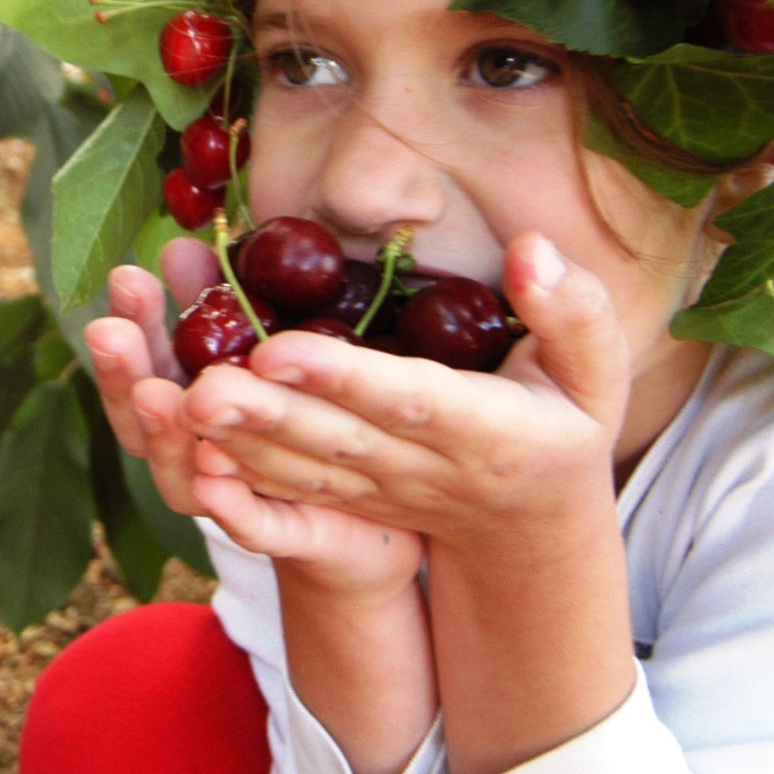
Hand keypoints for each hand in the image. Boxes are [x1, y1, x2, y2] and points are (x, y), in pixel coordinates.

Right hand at [85, 238, 423, 593]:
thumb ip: (224, 305)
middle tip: (111, 330)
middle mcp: (197, 459)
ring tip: (158, 395)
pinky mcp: (287, 537)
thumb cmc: (317, 417)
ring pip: (183, 481)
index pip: (142, 366)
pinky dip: (231, 509)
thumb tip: (181, 242)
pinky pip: (255, 528)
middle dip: (125, 373)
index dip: (131, 326)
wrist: (385, 516)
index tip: (127, 277)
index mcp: (191, 409)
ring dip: (164, 438)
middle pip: (144, 422)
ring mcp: (235, 503)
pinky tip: (216, 478)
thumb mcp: (270, 348)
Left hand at [182, 233, 629, 559]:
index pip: (406, 399)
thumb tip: (532, 249)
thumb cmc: (567, 423)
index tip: (279, 348)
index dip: (342, 376)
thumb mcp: (596, 372)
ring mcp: (380, 493)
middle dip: (266, 414)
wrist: (534, 525)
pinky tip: (188, 452)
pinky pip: (289, 495)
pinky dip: (240, 482)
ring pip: (301, 470)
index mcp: (486, 430)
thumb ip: (572, 310)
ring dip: (237, 444)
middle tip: (196, 386)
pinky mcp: (349, 503)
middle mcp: (424, 470)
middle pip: (335, 440)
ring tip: (176, 406)